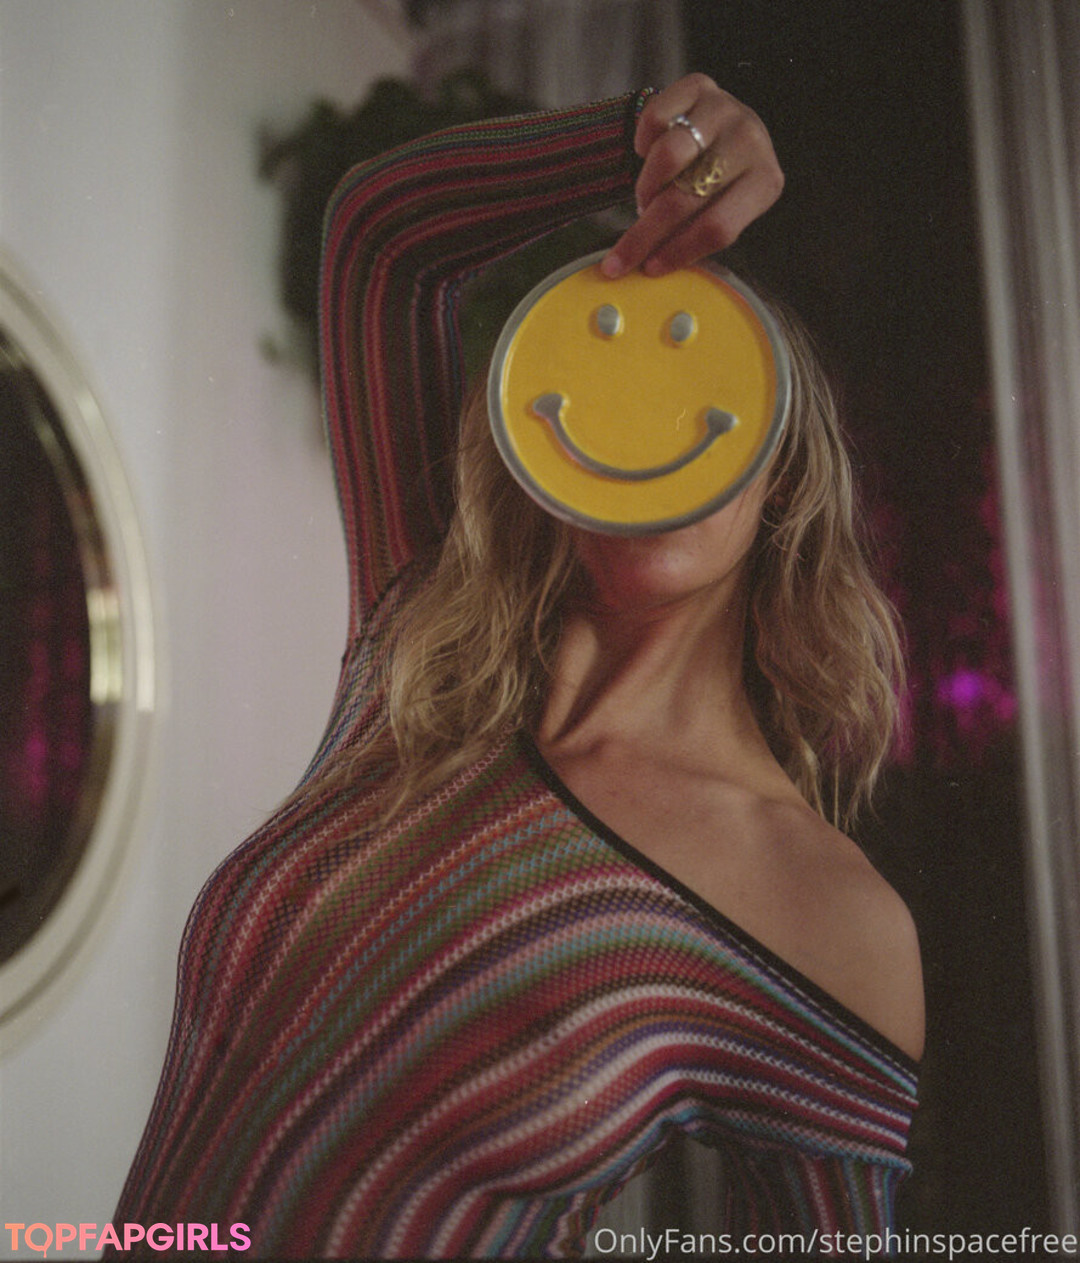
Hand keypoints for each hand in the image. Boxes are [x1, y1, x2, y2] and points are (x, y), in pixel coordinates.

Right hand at [602, 74, 782, 277]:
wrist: (729, 126)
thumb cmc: (724, 179)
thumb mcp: (727, 209)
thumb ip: (699, 234)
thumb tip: (650, 265)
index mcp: (765, 183)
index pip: (716, 228)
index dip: (678, 252)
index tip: (649, 269)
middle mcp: (750, 141)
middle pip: (686, 198)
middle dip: (646, 233)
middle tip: (621, 257)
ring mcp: (725, 109)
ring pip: (667, 157)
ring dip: (645, 188)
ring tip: (644, 200)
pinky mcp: (700, 85)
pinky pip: (654, 117)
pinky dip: (643, 142)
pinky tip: (647, 154)